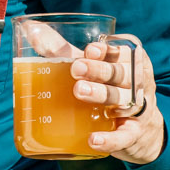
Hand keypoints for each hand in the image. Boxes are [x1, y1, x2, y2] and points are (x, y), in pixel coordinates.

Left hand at [70, 34, 166, 164]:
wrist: (138, 129)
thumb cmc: (108, 86)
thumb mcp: (90, 66)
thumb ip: (63, 49)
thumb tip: (31, 30)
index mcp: (128, 61)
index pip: (125, 51)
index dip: (109, 49)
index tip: (90, 50)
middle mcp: (137, 83)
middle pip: (121, 73)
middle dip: (100, 70)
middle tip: (76, 69)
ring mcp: (137, 109)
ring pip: (123, 99)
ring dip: (102, 95)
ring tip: (79, 91)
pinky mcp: (133, 134)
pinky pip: (125, 136)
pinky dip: (110, 139)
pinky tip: (93, 139)